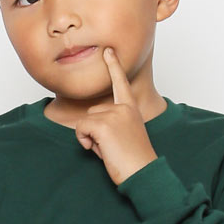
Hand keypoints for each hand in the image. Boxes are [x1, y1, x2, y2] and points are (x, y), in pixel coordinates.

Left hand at [73, 47, 157, 184]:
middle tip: (111, 147)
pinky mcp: (104, 125)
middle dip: (94, 131)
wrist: (143, 173)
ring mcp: (114, 114)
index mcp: (130, 109)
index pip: (120, 83)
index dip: (113, 66)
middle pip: (92, 112)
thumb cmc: (133, 160)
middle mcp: (123, 108)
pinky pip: (81, 128)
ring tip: (108, 149)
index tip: (108, 50)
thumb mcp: (124, 136)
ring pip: (85, 121)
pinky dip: (84, 141)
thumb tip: (88, 124)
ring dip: (90, 137)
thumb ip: (110, 123)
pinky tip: (99, 150)